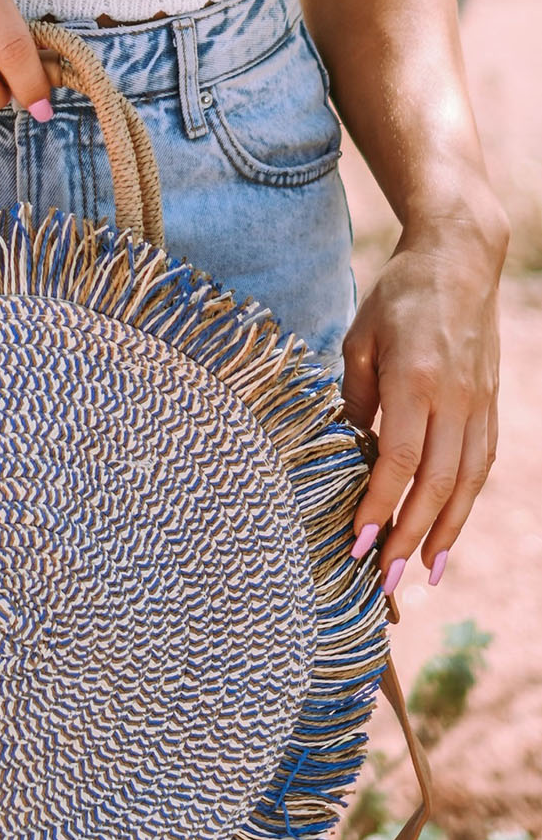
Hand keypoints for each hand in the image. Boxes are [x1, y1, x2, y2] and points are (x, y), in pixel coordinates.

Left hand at [342, 207, 508, 590]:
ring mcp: (479, 402)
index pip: (398, 460)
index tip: (357, 544)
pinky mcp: (491, 404)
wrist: (459, 258)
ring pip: (467, 481)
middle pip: (436, 483)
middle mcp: (454, 397)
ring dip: (445, 532)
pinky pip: (481, 464)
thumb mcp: (358, 342)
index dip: (378, 506)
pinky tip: (449, 531)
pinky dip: (466, 503)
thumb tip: (347, 455)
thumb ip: (353, 400)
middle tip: (386, 581)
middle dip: (410, 537)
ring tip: (424, 573)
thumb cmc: (396, 299)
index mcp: (416, 380)